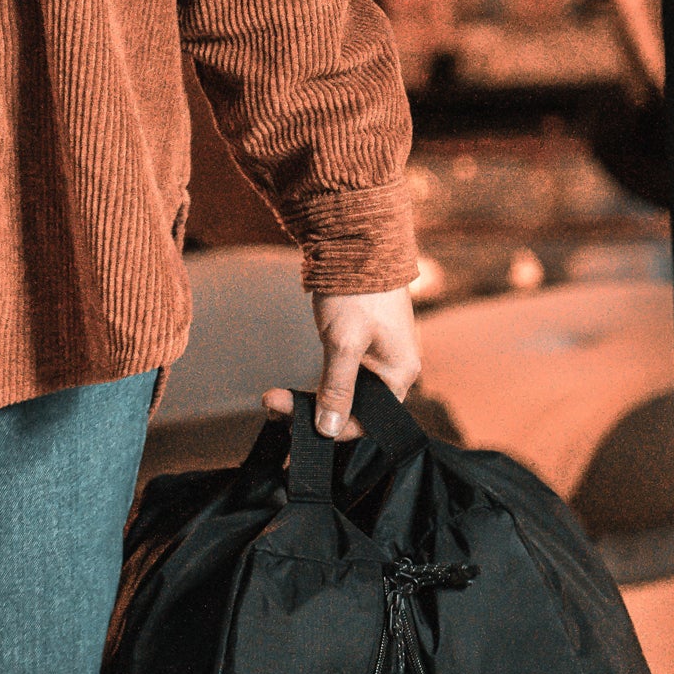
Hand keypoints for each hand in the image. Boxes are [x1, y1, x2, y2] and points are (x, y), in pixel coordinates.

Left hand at [262, 288, 419, 438]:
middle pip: (353, 409)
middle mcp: (392, 370)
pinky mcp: (360, 346)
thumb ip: (337, 389)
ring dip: (309, 400)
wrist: (358, 242)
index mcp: (400, 373)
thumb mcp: (343, 344)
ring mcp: (376, 357)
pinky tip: (290, 388)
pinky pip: (339, 377)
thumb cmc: (358, 291)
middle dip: (313, 414)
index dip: (333, 429)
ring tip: (274, 399)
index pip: (368, 420)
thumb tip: (329, 428)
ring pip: (342, 394)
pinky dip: (315, 384)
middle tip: (274, 408)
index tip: (297, 430)